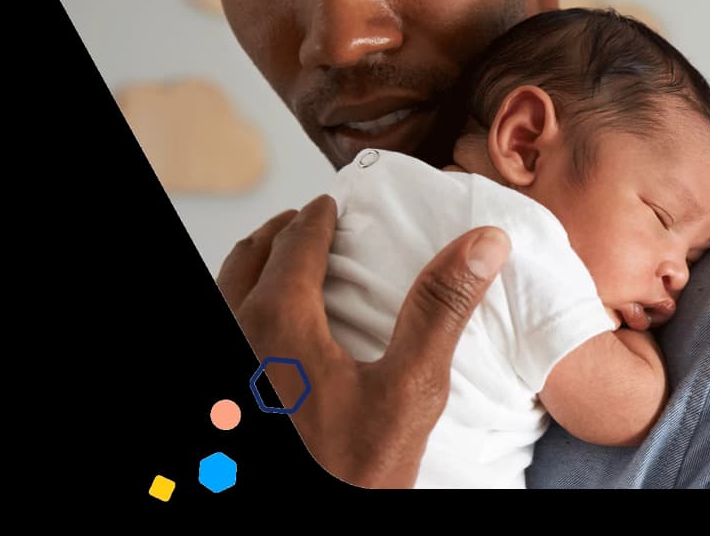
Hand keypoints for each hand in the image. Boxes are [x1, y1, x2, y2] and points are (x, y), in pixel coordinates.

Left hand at [216, 194, 510, 487]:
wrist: (321, 524)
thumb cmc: (356, 471)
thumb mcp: (411, 390)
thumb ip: (441, 309)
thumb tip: (484, 242)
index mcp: (278, 322)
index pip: (296, 245)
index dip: (318, 219)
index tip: (333, 205)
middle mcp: (237, 335)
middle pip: (249, 258)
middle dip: (281, 233)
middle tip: (308, 223)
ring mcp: (226, 371)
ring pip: (226, 292)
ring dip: (255, 267)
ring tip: (287, 266)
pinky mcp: (228, 401)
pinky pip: (229, 327)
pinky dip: (244, 306)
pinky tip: (273, 331)